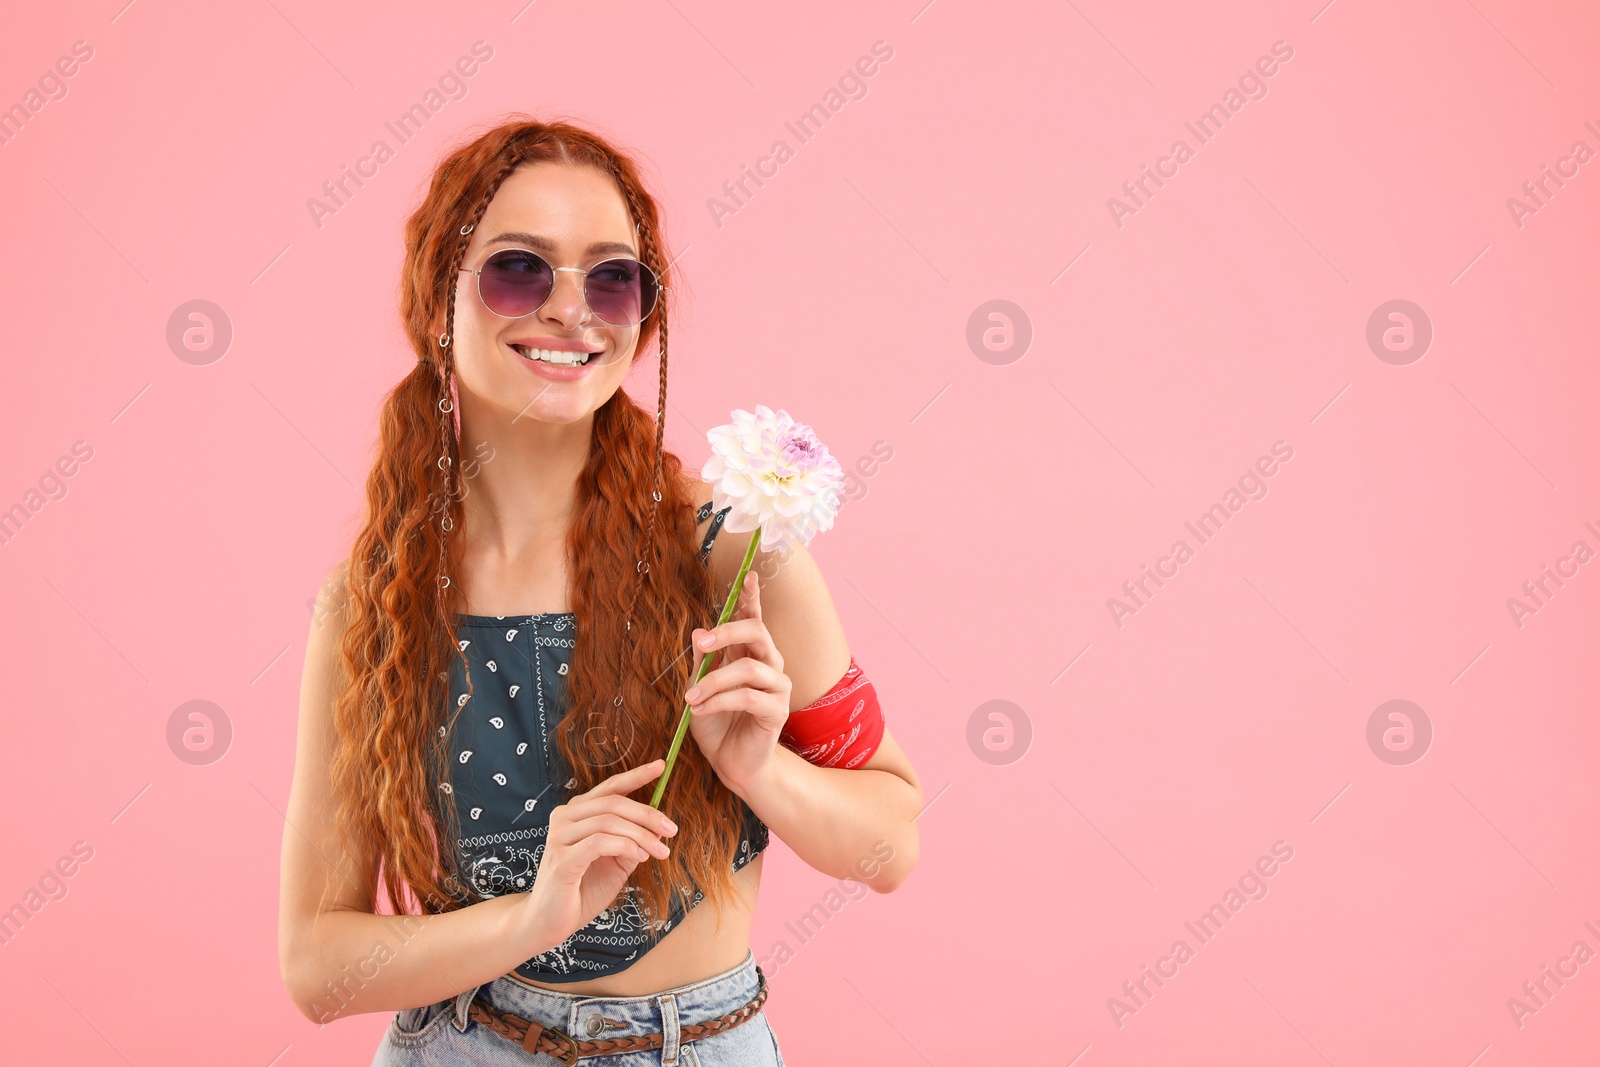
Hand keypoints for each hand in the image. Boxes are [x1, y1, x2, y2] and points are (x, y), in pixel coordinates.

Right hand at [519, 760, 677, 952]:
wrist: (549, 923)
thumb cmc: (582, 890)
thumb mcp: (616, 863)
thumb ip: (633, 842)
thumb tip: (659, 826)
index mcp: (577, 813)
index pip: (610, 788)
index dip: (636, 775)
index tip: (661, 766)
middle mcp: (565, 818)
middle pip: (613, 803)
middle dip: (647, 815)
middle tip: (671, 830)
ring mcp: (560, 837)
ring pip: (608, 821)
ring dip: (641, 835)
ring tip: (659, 851)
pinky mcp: (561, 859)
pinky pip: (599, 842)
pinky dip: (624, 845)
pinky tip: (639, 856)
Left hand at [684, 569, 792, 794]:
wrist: (729, 763)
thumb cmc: (716, 723)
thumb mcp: (699, 689)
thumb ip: (702, 662)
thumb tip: (697, 632)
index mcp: (750, 654)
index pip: (754, 619)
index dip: (752, 598)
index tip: (749, 576)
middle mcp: (769, 665)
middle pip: (758, 633)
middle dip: (728, 631)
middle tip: (701, 643)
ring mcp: (777, 687)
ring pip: (749, 668)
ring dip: (714, 681)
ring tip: (691, 699)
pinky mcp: (777, 711)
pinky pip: (747, 697)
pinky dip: (719, 701)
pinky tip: (700, 710)